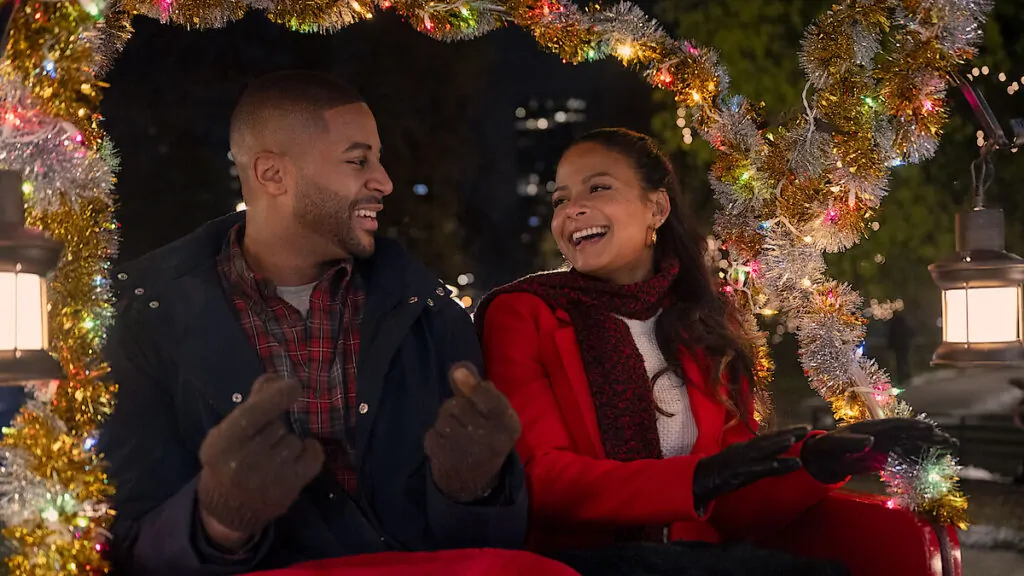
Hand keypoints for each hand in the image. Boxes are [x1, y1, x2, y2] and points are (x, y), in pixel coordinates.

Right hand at [197, 375, 324, 547]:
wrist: (229, 509)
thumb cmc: (228, 461)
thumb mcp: (227, 432)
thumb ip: (252, 404)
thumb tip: (275, 377)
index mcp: (223, 443)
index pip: (256, 412)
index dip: (277, 395)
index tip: (293, 386)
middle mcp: (244, 461)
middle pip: (278, 425)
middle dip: (275, 427)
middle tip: (263, 441)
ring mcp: (268, 477)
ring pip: (294, 440)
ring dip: (289, 443)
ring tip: (273, 455)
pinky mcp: (289, 488)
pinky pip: (313, 456)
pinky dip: (309, 451)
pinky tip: (297, 456)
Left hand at [424, 362, 521, 501]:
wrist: (475, 481)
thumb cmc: (486, 436)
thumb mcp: (492, 412)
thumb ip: (475, 387)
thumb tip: (458, 366)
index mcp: (508, 424)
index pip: (491, 401)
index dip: (474, 387)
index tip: (459, 374)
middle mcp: (490, 439)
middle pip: (458, 405)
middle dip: (457, 408)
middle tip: (467, 421)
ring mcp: (467, 451)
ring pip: (443, 418)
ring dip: (446, 422)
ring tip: (458, 435)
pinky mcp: (445, 460)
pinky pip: (432, 434)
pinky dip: (436, 438)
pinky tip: (448, 447)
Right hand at [692, 426, 808, 512]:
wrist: (700, 479)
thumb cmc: (720, 472)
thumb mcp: (739, 462)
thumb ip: (755, 459)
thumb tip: (773, 459)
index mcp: (745, 447)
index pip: (768, 437)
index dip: (785, 432)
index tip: (803, 428)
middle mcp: (745, 449)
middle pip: (768, 440)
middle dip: (788, 433)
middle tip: (806, 428)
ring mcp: (742, 460)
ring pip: (763, 450)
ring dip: (778, 445)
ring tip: (794, 440)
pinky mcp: (739, 472)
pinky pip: (759, 469)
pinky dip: (772, 466)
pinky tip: (784, 464)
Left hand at [801, 418, 954, 483]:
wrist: (821, 457)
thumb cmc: (827, 448)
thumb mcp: (835, 445)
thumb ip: (851, 443)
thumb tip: (869, 441)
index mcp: (871, 427)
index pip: (896, 424)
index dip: (912, 426)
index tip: (929, 428)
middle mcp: (881, 433)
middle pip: (909, 433)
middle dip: (929, 436)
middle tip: (950, 441)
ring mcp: (884, 444)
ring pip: (910, 443)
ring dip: (929, 446)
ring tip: (949, 448)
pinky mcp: (884, 455)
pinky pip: (904, 455)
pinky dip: (919, 457)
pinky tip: (933, 461)